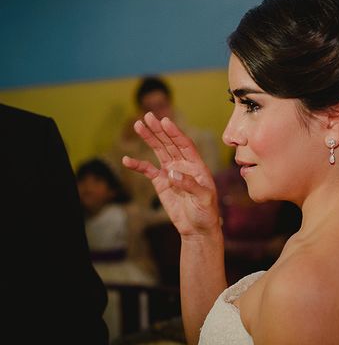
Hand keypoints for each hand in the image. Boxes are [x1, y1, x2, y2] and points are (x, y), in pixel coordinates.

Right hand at [122, 112, 220, 238]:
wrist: (197, 228)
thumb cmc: (206, 212)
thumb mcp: (204, 199)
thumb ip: (190, 185)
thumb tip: (172, 173)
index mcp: (196, 165)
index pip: (185, 145)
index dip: (175, 133)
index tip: (165, 121)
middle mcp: (183, 165)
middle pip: (170, 143)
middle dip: (159, 130)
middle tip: (147, 116)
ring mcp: (171, 172)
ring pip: (159, 151)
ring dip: (149, 139)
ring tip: (138, 125)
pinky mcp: (161, 182)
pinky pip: (148, 170)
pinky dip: (137, 165)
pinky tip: (127, 160)